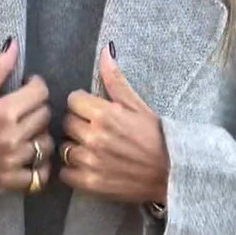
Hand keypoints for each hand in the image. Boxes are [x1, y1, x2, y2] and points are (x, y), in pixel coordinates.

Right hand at [0, 39, 53, 189]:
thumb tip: (14, 44)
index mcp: (3, 112)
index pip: (40, 92)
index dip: (35, 87)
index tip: (26, 88)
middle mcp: (11, 137)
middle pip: (45, 115)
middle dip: (36, 109)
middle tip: (23, 110)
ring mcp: (13, 161)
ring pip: (46, 143)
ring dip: (39, 136)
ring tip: (25, 133)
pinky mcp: (11, 181)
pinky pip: (41, 174)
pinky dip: (39, 166)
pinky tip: (29, 157)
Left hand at [59, 43, 168, 203]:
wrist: (170, 174)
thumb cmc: (156, 138)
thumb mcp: (138, 106)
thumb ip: (115, 81)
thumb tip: (105, 51)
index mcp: (105, 114)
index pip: (73, 100)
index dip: (82, 104)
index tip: (92, 111)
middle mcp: (94, 137)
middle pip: (67, 123)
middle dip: (78, 125)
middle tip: (94, 131)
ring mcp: (90, 162)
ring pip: (65, 148)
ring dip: (75, 147)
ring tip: (92, 150)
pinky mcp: (90, 183)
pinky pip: (65, 173)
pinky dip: (73, 170)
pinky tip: (88, 166)